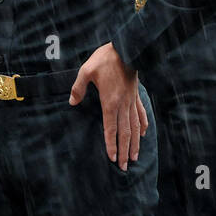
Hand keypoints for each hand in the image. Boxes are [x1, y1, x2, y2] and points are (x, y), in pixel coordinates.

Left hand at [69, 42, 146, 170]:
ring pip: (135, 127)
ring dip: (135, 143)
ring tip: (135, 157)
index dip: (111, 145)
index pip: (110, 128)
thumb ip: (78, 88)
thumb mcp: (86, 70)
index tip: (112, 159)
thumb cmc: (104, 59)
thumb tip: (72, 102)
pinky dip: (143, 125)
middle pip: (125, 133)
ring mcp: (131, 100)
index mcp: (110, 102)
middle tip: (124, 166)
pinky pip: (141, 113)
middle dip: (124, 151)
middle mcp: (123, 105)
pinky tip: (144, 133)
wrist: (125, 48)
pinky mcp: (135, 95)